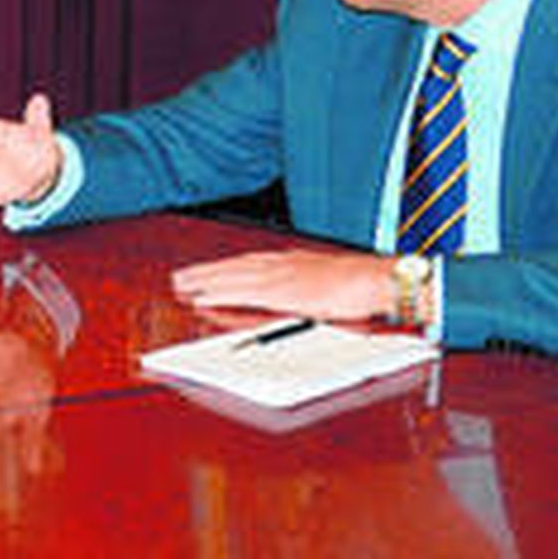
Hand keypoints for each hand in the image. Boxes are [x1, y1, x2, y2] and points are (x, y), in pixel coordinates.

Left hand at [170, 249, 394, 321]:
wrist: (378, 279)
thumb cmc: (362, 284)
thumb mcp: (330, 282)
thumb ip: (311, 286)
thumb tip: (302, 296)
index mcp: (293, 261)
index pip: (250, 262)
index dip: (226, 267)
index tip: (207, 272)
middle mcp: (281, 264)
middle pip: (234, 266)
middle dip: (206, 271)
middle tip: (180, 277)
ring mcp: (280, 276)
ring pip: (231, 276)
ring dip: (204, 279)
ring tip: (182, 285)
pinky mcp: (281, 292)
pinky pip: (241, 292)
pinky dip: (219, 293)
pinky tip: (202, 297)